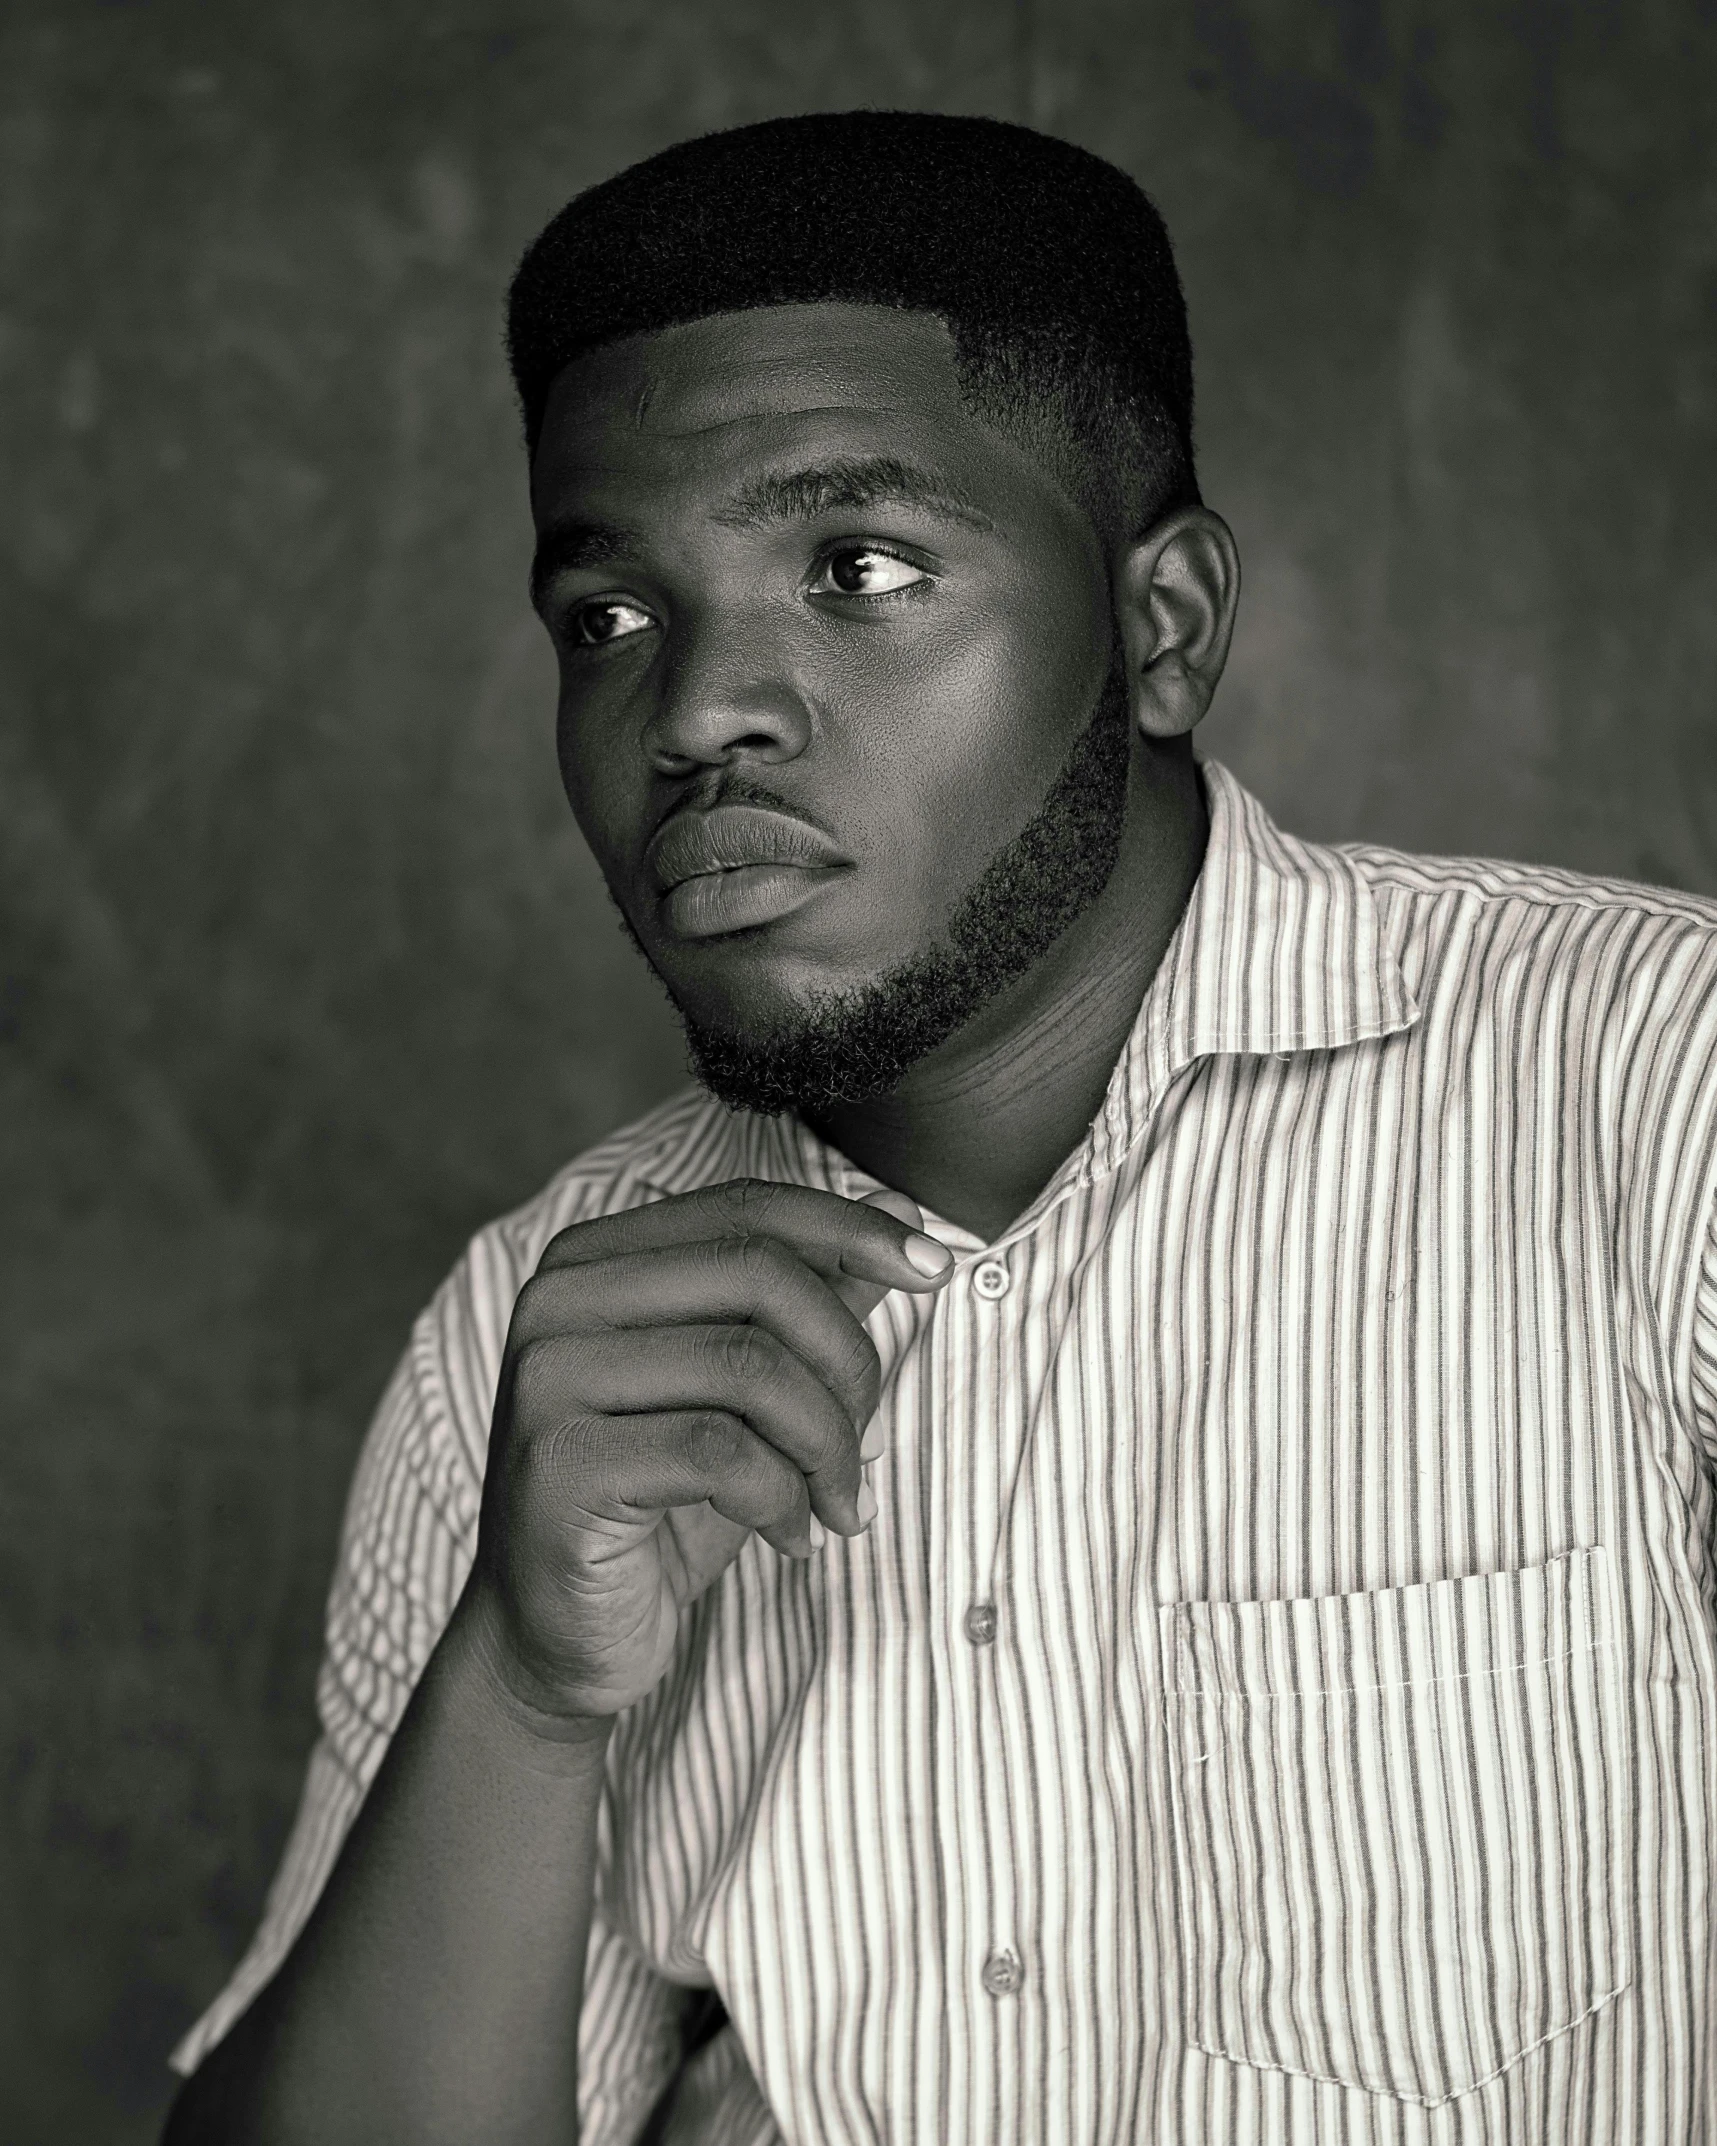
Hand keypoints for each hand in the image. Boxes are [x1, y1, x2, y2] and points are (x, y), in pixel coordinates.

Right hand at [458, 1179, 953, 1727]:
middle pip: (756, 1274)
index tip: (935, 1266)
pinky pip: (720, 1454)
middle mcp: (558, 1299)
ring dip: (826, 1444)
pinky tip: (791, 1536)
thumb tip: (902, 1208)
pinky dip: (783, 1499)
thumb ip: (811, 1296)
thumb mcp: (747, 1392)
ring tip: (836, 1502)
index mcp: (595, 1259)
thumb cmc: (660, 1502)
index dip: (851, 1229)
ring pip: (750, 1367)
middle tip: (868, 1437)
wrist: (558, 1636)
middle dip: (846, 1357)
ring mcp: (547, 1378)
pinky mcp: (558, 1465)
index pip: (745, 1207)